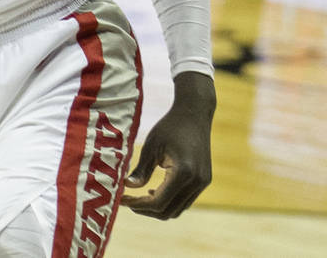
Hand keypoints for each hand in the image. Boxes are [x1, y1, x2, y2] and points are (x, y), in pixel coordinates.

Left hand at [121, 72, 213, 219]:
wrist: (194, 113)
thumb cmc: (170, 126)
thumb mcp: (151, 146)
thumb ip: (141, 170)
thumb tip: (127, 187)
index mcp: (183, 173)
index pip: (158, 202)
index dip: (138, 205)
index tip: (122, 200)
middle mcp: (196, 182)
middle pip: (169, 212)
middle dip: (146, 210)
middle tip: (128, 202)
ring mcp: (203, 183)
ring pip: (178, 209)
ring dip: (158, 208)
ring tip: (139, 198)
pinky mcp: (204, 180)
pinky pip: (185, 200)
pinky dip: (169, 201)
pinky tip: (154, 191)